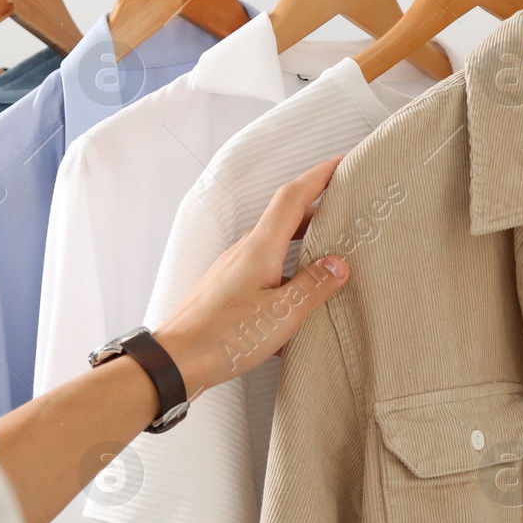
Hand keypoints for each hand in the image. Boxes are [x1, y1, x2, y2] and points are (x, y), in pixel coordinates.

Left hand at [155, 157, 348, 397]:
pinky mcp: (228, 289)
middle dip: (317, 207)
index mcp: (260, 247)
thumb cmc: (225, 336)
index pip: (293, 197)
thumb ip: (314, 285)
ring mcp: (234, 269)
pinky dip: (287, 267)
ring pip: (275, 243)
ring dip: (303, 238)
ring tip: (331, 247)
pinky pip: (264, 267)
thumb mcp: (282, 313)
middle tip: (346, 205)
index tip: (343, 163)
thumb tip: (339, 263)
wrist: (175, 360)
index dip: (319, 176)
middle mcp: (245, 250)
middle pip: (285, 216)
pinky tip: (298, 293)